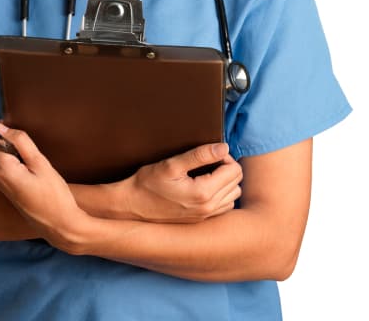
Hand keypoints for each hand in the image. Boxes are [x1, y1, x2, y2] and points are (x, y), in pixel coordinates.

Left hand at [0, 122, 90, 252]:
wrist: (59, 225)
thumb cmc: (53, 194)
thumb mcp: (40, 163)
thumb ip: (19, 141)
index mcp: (1, 169)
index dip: (5, 129)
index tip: (23, 134)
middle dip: (12, 141)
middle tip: (34, 149)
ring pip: (2, 155)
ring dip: (16, 152)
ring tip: (35, 161)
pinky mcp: (6, 188)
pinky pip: (6, 165)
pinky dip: (17, 161)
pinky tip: (33, 170)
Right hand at [120, 143, 242, 222]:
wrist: (132, 207)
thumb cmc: (148, 184)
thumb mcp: (172, 164)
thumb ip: (200, 155)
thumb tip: (223, 147)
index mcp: (203, 194)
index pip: (234, 170)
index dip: (224, 156)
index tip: (210, 152)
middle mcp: (208, 209)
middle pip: (236, 183)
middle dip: (226, 166)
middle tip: (209, 159)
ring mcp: (205, 217)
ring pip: (233, 195)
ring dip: (226, 181)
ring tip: (208, 172)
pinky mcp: (201, 220)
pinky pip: (224, 206)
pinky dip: (222, 194)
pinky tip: (206, 185)